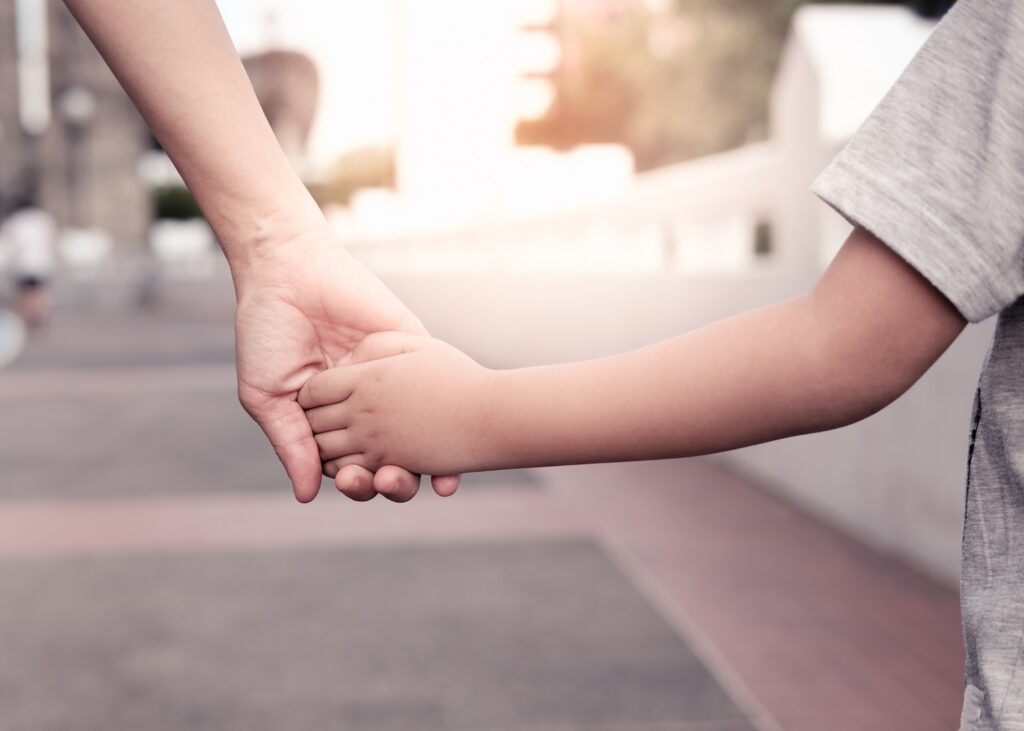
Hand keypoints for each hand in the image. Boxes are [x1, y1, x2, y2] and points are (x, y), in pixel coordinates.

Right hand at [233, 227, 460, 501]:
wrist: (285, 272)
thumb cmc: (267, 334)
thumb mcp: (269, 396)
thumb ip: (291, 444)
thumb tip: (307, 496)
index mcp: (333, 422)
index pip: (354, 467)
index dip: (359, 483)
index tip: (356, 484)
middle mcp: (368, 407)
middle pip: (391, 458)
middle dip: (393, 479)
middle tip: (389, 481)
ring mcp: (393, 381)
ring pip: (420, 433)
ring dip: (424, 460)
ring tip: (418, 473)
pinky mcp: (413, 349)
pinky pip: (437, 386)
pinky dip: (449, 415)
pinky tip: (448, 427)